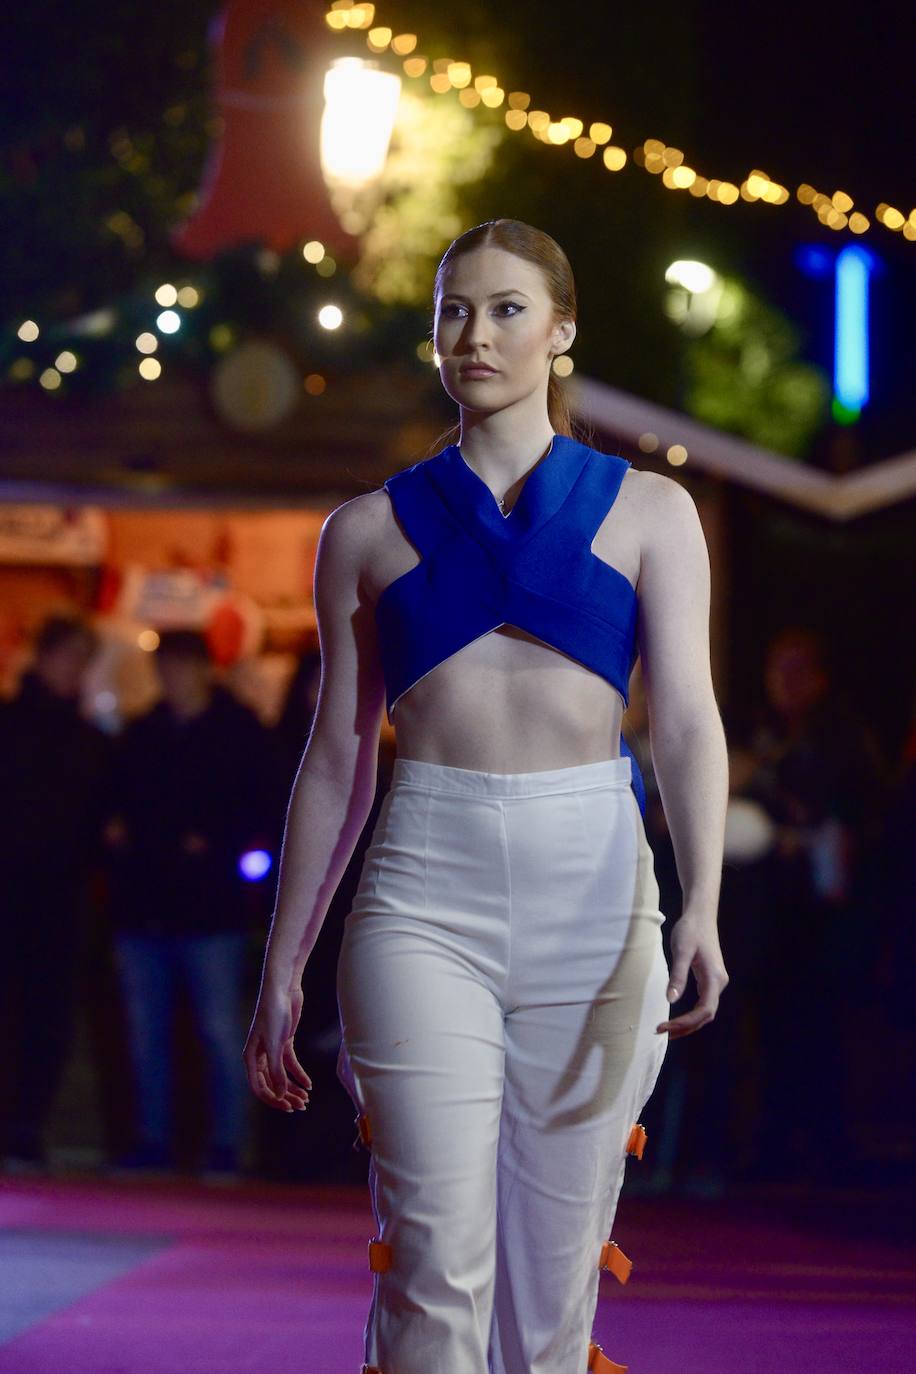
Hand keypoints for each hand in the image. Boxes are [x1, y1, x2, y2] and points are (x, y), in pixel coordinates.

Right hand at [243, 980, 312, 1112]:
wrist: (282, 989)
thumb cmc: (273, 1014)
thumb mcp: (275, 1045)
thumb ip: (277, 1071)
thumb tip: (280, 1094)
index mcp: (251, 1058)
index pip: (259, 1087)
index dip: (273, 1099)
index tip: (288, 1107)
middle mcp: (260, 1056)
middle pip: (271, 1083)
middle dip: (285, 1096)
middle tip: (301, 1106)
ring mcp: (272, 1049)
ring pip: (281, 1076)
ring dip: (293, 1088)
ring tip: (306, 1099)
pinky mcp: (284, 1042)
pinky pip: (290, 1064)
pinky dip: (299, 1074)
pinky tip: (308, 1084)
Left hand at [656, 912, 728, 1038]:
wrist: (701, 915)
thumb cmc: (690, 930)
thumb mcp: (681, 951)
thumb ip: (678, 976)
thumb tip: (671, 1000)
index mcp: (715, 978)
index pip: (704, 1011)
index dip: (686, 1022)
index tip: (666, 1026)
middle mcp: (719, 983)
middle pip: (706, 1015)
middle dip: (685, 1027)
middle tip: (662, 1031)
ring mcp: (716, 981)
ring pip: (705, 1011)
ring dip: (688, 1023)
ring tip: (667, 1029)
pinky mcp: (710, 978)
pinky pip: (703, 1003)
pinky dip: (691, 1014)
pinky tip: (677, 1017)